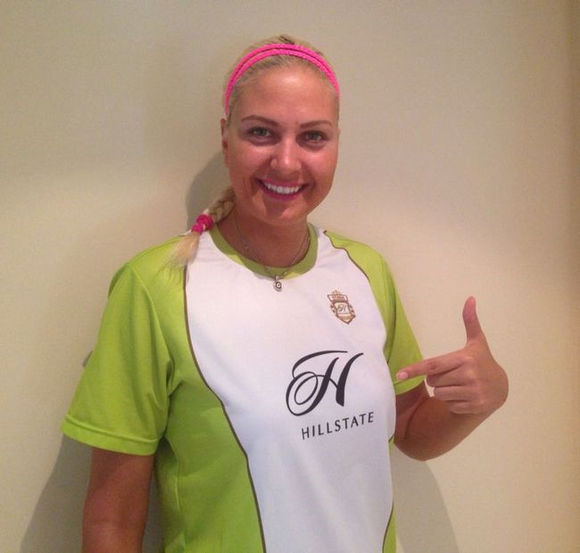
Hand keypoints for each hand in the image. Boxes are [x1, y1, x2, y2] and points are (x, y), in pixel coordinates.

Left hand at [396, 297, 507, 415]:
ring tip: (458, 385)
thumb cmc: (482, 361)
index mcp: (465, 359)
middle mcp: (468, 376)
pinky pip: (448, 405)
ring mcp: (472, 392)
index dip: (415, 370)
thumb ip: (470, 321)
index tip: (399, 374)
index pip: (433, 365)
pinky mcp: (473, 406)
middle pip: (433, 381)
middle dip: (436, 379)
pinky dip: (452, 402)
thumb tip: (470, 298)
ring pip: (439, 394)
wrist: (501, 387)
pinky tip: (464, 395)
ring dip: (443, 391)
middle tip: (451, 374)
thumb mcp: (477, 342)